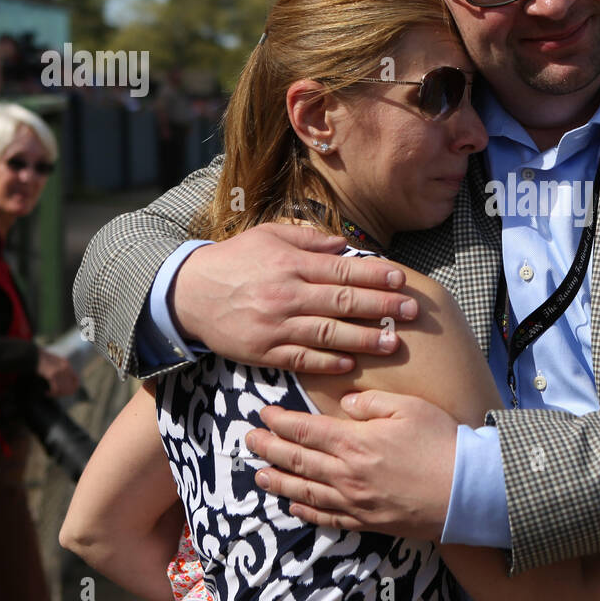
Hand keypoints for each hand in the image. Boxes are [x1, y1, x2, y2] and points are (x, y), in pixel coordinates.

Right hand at [37, 348, 78, 397]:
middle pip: (70, 387)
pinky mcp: (52, 374)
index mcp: (66, 364)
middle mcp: (65, 368)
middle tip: (54, 394)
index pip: (76, 382)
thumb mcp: (53, 361)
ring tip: (49, 394)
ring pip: (63, 389)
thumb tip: (63, 382)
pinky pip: (56, 389)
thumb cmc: (40, 359)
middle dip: (62, 394)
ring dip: (56, 394)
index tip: (63, 392)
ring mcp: (60, 371)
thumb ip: (59, 368)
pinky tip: (46, 392)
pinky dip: (52, 393)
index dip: (71, 389)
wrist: (32, 353)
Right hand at [169, 223, 419, 372]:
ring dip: (363, 338)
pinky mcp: (262, 351)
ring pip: (327, 333)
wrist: (188, 292)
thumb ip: (309, 240)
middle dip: (381, 306)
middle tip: (411, 311)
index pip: (342, 269)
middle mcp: (286, 294)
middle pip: (342, 301)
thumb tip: (346, 245)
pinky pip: (300, 359)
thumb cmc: (235, 260)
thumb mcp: (268, 236)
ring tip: (393, 341)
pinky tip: (350, 363)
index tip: (402, 279)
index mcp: (290, 264)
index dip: (375, 274)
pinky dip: (326, 362)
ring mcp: (275, 325)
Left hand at [245, 392, 458, 540]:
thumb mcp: (409, 407)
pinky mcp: (367, 521)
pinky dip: (306, 513)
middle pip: (297, 460)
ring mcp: (355, 501)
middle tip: (249, 440)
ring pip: (304, 492)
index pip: (305, 429)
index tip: (264, 414)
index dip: (280, 421)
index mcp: (355, 442)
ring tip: (259, 475)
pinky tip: (294, 508)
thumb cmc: (442, 444)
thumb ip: (371, 402)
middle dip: (269, 448)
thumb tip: (345, 405)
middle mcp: (347, 474)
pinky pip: (327, 518)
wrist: (467, 491)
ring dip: (278, 482)